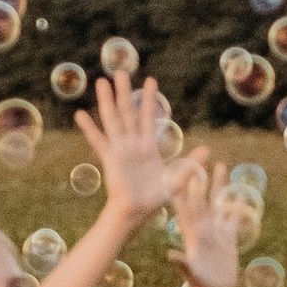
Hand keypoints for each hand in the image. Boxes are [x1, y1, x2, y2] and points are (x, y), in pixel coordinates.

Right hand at [78, 68, 186, 227]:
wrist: (136, 214)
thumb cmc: (155, 200)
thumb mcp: (177, 181)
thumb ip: (190, 165)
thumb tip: (207, 150)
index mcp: (148, 146)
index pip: (149, 116)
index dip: (149, 99)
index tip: (150, 80)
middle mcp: (132, 144)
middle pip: (128, 112)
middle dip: (124, 92)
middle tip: (121, 71)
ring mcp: (120, 150)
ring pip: (113, 119)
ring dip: (107, 101)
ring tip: (101, 82)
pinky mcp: (109, 159)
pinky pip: (98, 140)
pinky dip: (89, 128)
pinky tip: (80, 114)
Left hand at [174, 159, 247, 286]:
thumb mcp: (192, 275)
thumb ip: (183, 264)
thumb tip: (170, 255)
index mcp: (191, 233)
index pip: (185, 206)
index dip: (183, 188)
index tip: (181, 170)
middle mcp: (202, 228)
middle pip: (202, 197)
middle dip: (201, 178)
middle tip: (201, 157)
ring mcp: (216, 231)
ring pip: (218, 202)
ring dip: (219, 185)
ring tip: (222, 165)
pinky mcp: (229, 237)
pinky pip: (234, 216)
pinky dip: (238, 204)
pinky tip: (242, 190)